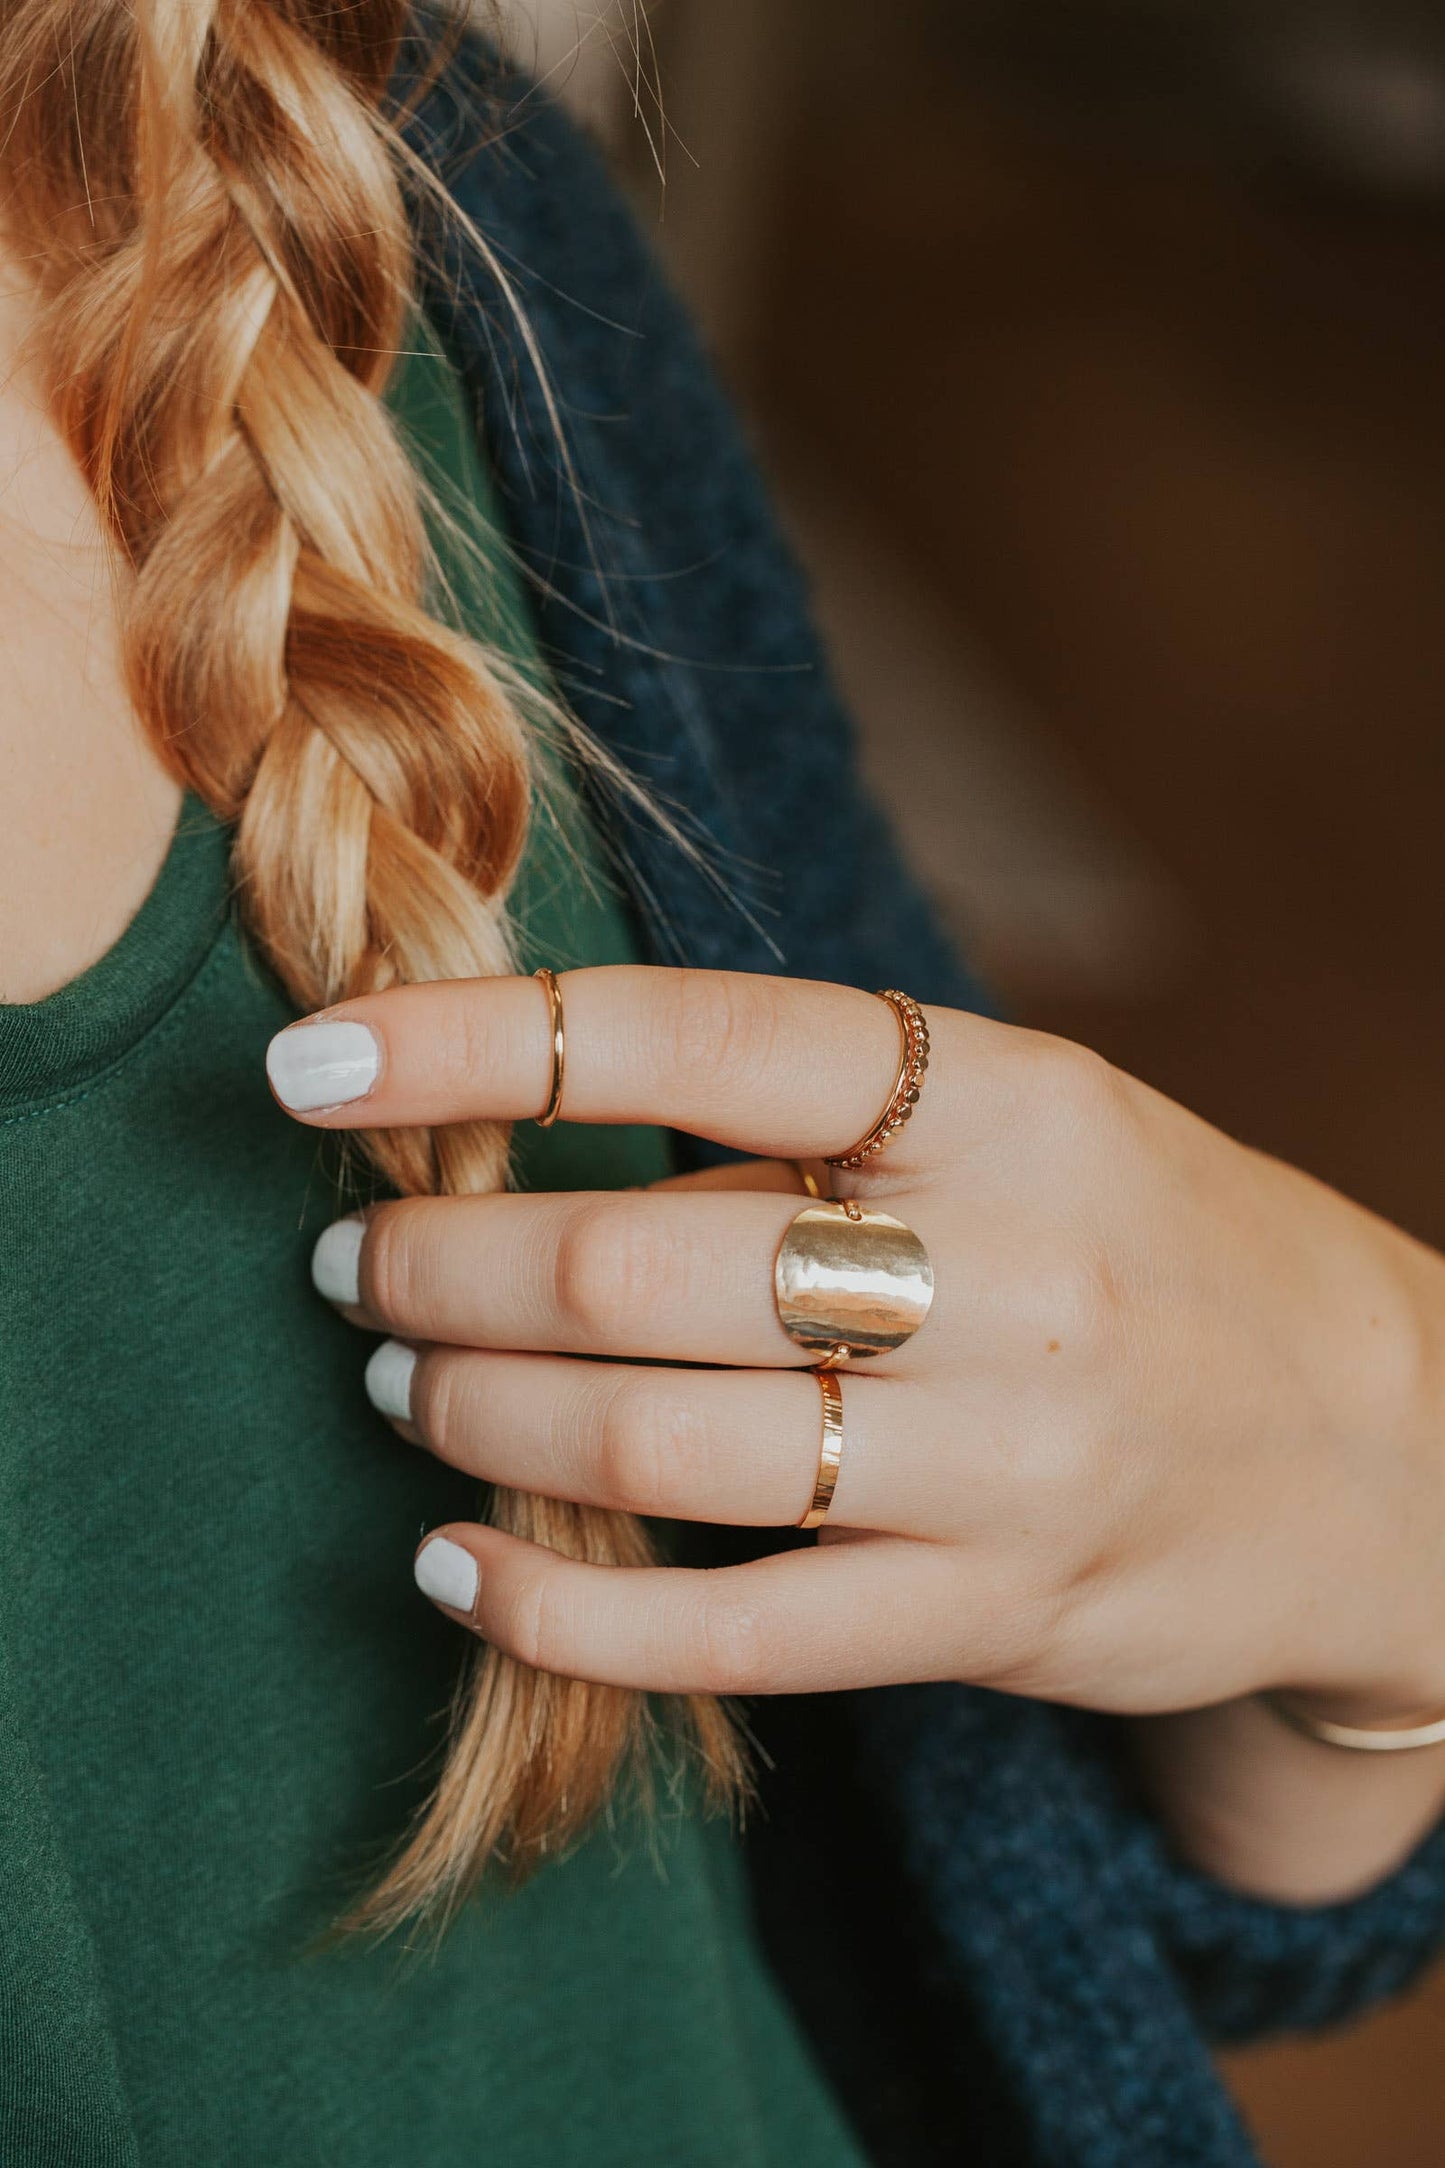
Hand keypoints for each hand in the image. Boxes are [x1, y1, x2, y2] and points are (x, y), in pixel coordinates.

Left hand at [268, 966, 1444, 1719]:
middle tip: (355, 1258)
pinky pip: (732, 1636)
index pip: (700, 1039)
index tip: (312, 1062)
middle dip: (443, 1259)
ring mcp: (1011, 1463)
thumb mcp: (1026, 1123)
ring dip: (476, 1409)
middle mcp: (1014, 1271)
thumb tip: (526, 1125)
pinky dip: (562, 1611)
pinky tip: (459, 1568)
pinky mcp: (996, 1618)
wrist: (1385, 1448)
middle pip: (638, 1265)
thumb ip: (815, 1124)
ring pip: (661, 1447)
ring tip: (396, 1377)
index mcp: (1009, 1101)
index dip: (478, 1043)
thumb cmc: (1151, 1245)